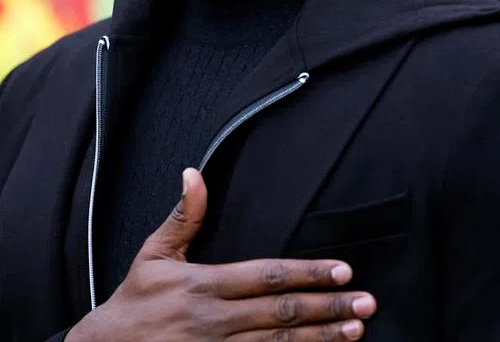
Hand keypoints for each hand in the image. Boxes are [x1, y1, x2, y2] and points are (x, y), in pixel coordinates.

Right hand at [67, 169, 376, 340]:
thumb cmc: (134, 302)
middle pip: (281, 311)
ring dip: (320, 337)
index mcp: (202, 285)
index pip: (265, 276)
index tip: (342, 270)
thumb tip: (194, 173)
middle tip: (365, 302)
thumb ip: (183, 217)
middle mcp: (214, 320)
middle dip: (328, 306)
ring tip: (355, 329)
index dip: (306, 272)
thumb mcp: (153, 254)